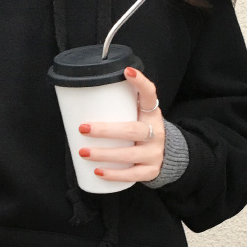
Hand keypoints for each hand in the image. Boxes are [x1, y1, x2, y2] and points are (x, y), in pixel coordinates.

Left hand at [76, 66, 163, 182]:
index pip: (149, 94)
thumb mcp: (137, 116)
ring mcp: (155, 153)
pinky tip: (98, 172)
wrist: (165, 156)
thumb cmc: (140, 132)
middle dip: (106, 130)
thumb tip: (80, 98)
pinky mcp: (151, 171)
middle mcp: (156, 132)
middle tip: (83, 128)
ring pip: (129, 154)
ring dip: (104, 154)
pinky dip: (114, 174)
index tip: (127, 71)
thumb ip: (119, 107)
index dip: (140, 82)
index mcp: (151, 114)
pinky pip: (132, 175)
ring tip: (83, 152)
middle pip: (132, 130)